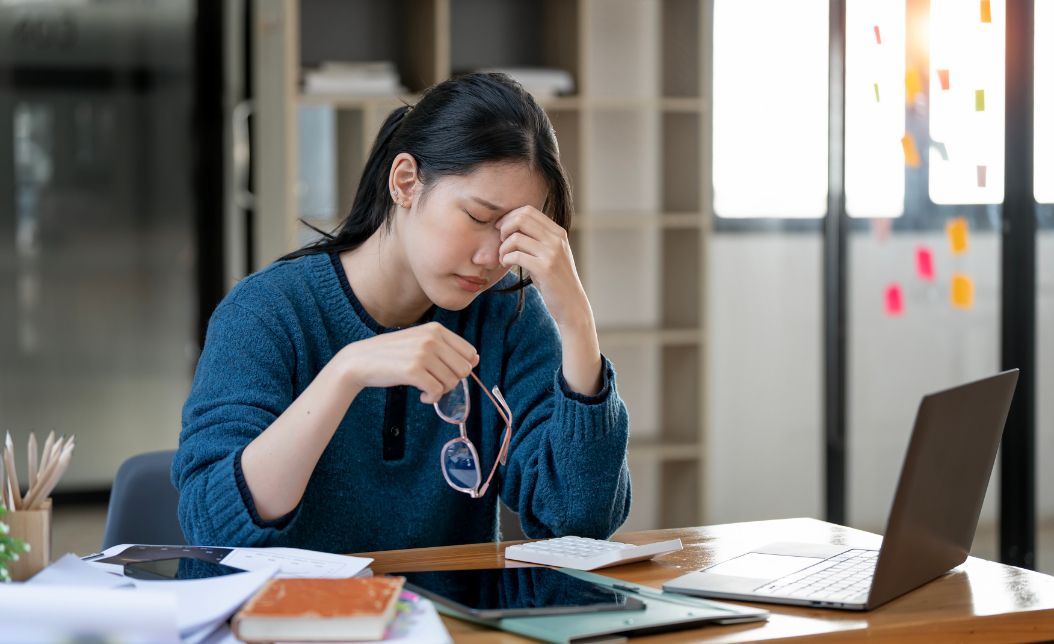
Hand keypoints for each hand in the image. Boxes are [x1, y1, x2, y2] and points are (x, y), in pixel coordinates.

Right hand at [336, 322, 478, 403]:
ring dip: (440, 390)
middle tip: (435, 382)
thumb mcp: (420, 341)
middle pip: (464, 369)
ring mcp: (422, 353)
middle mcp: (432, 339)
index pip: (470, 352)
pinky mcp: (413, 370)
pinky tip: (422, 395)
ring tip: (426, 387)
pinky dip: (431, 398)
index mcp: (436, 329)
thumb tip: (475, 360)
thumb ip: (446, 348)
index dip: (462, 367)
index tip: (446, 372)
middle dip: (452, 381)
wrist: (360, 360)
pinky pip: (437, 391)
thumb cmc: (392, 354)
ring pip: (452, 382)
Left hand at [496, 207, 590, 329]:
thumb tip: (513, 224)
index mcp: (558, 232)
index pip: (528, 210)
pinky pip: (516, 255)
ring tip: (502, 257)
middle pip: (521, 218)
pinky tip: (505, 264)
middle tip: (500, 241)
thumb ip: (537, 238)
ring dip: (503, 247)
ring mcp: (552, 253)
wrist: (571, 304)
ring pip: (516, 237)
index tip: (501, 229)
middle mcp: (556, 239)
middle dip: (504, 228)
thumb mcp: (550, 254)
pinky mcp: (545, 268)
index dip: (510, 216)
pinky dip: (505, 258)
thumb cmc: (555, 280)